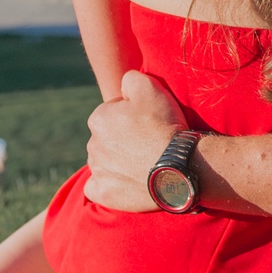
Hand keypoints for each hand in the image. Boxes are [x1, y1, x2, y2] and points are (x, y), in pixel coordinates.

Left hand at [83, 70, 182, 211]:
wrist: (178, 165)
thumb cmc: (164, 125)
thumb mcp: (150, 87)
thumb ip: (130, 79)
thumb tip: (124, 84)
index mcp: (98, 119)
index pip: (112, 112)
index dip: (131, 115)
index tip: (148, 122)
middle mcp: (92, 145)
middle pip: (107, 138)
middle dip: (122, 138)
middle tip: (148, 142)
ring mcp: (98, 171)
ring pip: (103, 161)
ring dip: (117, 160)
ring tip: (143, 161)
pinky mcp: (105, 193)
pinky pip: (96, 187)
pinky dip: (107, 184)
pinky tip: (123, 181)